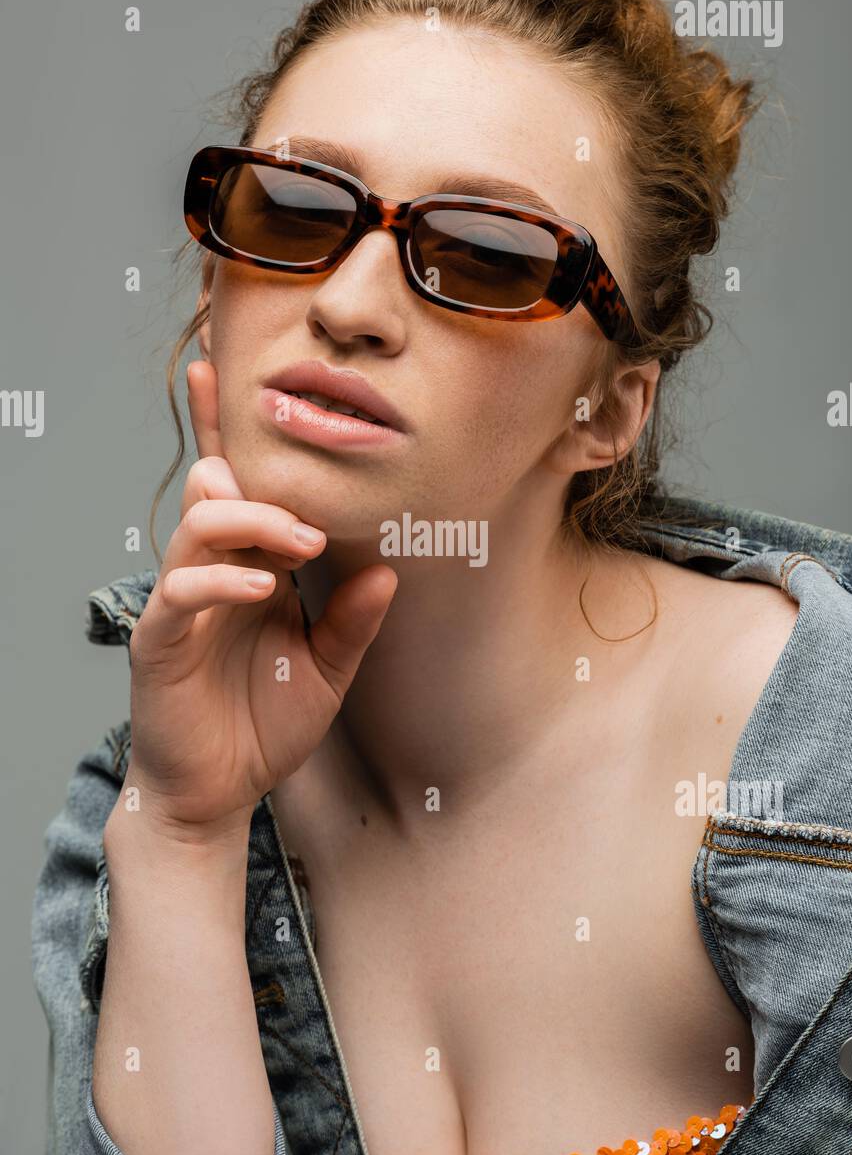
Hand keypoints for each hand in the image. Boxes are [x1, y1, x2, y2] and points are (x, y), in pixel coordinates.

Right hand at [122, 359, 396, 828]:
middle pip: (215, 485)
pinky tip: (261, 588)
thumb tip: (389, 572)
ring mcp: (182, 602)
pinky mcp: (159, 640)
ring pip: (200, 524)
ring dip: (254, 521)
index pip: (237, 484)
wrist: (216, 792)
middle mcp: (212, 571)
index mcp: (250, 565)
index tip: (220, 362)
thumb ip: (353, 622)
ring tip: (302, 545)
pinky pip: (183, 590)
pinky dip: (222, 579)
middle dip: (260, 471)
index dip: (225, 425)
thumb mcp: (328, 671)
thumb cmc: (263, 724)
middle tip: (317, 508)